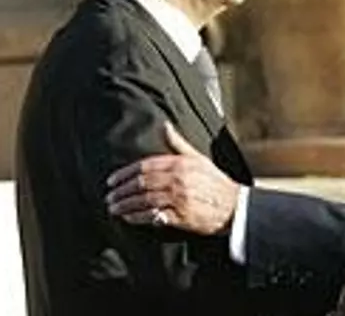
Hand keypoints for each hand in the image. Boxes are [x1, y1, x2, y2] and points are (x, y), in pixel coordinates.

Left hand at [105, 122, 240, 234]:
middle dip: (122, 190)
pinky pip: (153, 216)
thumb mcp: (199, 159)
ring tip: (114, 208)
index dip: (125, 173)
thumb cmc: (216, 182)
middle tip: (109, 196)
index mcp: (180, 164)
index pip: (145, 166)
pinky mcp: (180, 216)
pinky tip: (128, 218)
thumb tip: (165, 126)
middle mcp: (178, 179)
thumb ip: (178, 144)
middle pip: (141, 183)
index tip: (112, 180)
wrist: (234, 206)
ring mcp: (179, 198)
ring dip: (125, 205)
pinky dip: (138, 217)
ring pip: (144, 200)